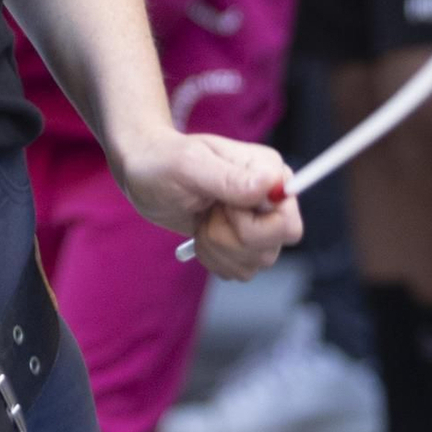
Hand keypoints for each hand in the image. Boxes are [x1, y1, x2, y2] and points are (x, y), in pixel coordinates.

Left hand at [114, 125, 300, 280]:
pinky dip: (215, 259)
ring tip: (201, 221)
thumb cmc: (163, 160)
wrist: (144, 175)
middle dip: (232, 239)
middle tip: (207, 215)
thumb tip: (271, 184)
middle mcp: (270, 197)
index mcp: (267, 170)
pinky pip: (242, 271)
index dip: (252, 224)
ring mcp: (260, 222)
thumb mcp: (188, 165)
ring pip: (258, 262)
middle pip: (274, 245)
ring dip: (219, 248)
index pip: (287, 221)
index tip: (221, 207)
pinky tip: (202, 234)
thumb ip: (229, 178)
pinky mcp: (245, 243)